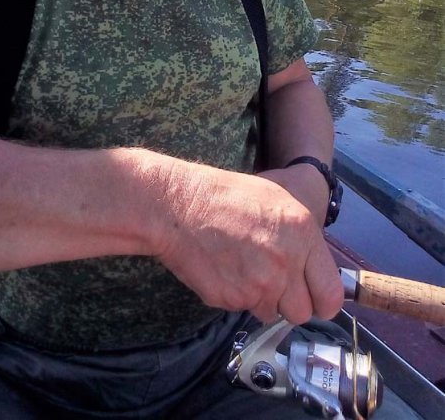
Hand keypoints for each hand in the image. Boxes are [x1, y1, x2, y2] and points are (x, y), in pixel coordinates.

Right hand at [154, 161, 342, 324]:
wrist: (179, 206)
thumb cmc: (225, 196)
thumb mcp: (276, 202)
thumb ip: (301, 240)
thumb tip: (311, 270)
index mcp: (302, 234)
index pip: (331, 294)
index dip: (322, 301)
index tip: (314, 298)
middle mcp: (285, 265)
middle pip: (301, 312)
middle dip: (288, 302)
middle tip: (272, 282)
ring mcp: (258, 286)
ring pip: (270, 313)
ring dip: (261, 299)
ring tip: (242, 267)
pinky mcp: (232, 300)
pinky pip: (241, 308)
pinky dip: (235, 295)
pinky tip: (223, 269)